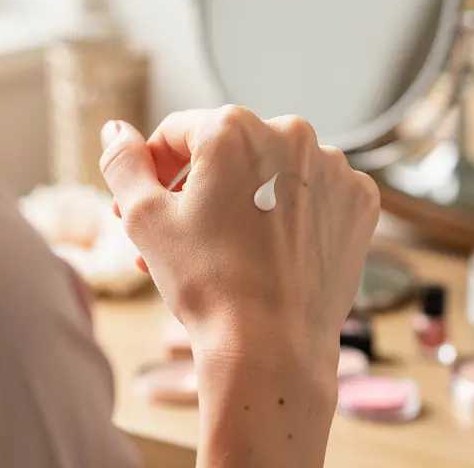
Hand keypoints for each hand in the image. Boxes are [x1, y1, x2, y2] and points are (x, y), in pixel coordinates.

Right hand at [99, 107, 379, 355]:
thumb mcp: (144, 218)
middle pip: (228, 150)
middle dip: (198, 186)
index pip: (178, 132)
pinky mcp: (358, 201)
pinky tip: (268, 249)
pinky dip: (292, 213)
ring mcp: (332, 168)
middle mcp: (291, 134)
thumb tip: (114, 130)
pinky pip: (314, 194)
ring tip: (218, 248)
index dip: (154, 168)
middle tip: (176, 232)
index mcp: (234, 127)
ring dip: (244, 198)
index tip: (148, 203)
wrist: (271, 347)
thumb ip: (123, 162)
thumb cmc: (206, 283)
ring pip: (272, 172)